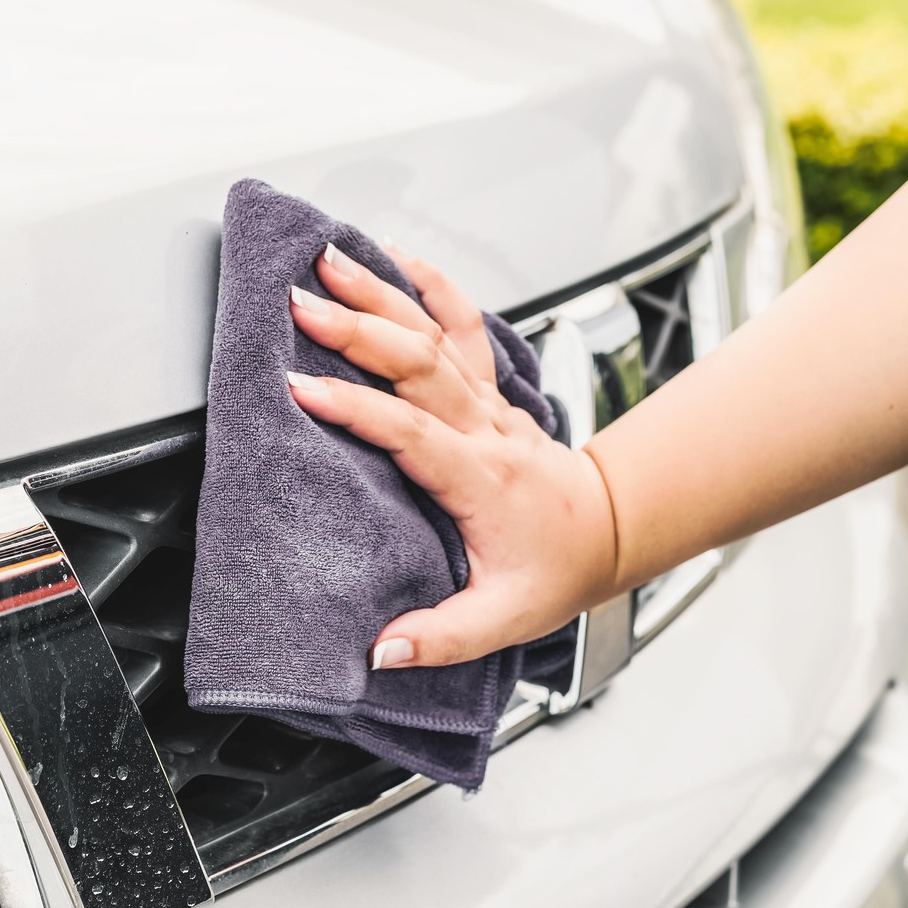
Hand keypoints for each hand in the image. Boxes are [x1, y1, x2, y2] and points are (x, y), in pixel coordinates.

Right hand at [286, 241, 619, 669]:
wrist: (609, 530)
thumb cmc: (556, 569)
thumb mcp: (504, 619)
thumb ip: (442, 638)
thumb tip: (381, 651)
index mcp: (481, 479)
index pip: (412, 432)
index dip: (356, 407)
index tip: (301, 388)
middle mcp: (484, 428)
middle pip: (419, 362)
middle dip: (356, 327)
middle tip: (298, 302)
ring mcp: (486, 401)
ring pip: (434, 332)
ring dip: (380, 292)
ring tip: (329, 259)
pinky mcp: (485, 389)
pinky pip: (460, 324)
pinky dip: (429, 284)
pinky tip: (394, 256)